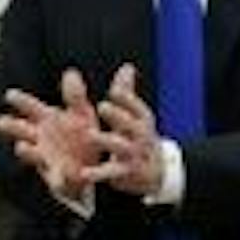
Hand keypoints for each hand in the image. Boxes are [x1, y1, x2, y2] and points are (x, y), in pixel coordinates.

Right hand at [0, 68, 103, 202]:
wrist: (91, 168)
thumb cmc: (81, 136)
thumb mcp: (82, 114)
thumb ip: (75, 96)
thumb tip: (70, 72)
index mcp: (46, 120)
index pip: (30, 107)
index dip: (20, 101)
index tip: (9, 95)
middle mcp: (40, 139)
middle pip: (23, 131)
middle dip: (12, 127)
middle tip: (0, 122)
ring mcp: (46, 159)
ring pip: (33, 155)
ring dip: (26, 151)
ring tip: (20, 147)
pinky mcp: (58, 179)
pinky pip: (59, 178)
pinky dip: (60, 177)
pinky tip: (64, 175)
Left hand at [87, 64, 166, 196]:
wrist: (156, 172)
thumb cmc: (139, 138)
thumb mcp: (136, 116)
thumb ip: (127, 93)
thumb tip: (127, 67)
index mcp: (141, 119)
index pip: (136, 106)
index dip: (126, 98)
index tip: (114, 91)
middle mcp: (140, 135)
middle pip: (130, 123)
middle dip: (117, 115)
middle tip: (102, 106)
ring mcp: (133, 153)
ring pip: (120, 146)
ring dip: (106, 140)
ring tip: (90, 135)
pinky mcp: (125, 172)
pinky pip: (111, 171)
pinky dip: (98, 173)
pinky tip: (83, 172)